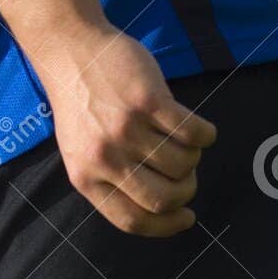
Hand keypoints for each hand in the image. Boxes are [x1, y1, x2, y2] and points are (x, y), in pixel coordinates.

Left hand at [31, 24, 217, 236]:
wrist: (71, 52)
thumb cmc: (82, 105)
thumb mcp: (82, 152)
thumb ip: (111, 180)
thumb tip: (162, 210)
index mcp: (85, 178)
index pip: (132, 221)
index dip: (167, 226)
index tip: (186, 218)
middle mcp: (104, 158)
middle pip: (163, 199)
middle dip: (186, 192)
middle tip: (187, 177)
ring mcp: (125, 129)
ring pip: (183, 164)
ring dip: (193, 158)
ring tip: (182, 142)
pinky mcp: (147, 100)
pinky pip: (193, 132)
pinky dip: (206, 134)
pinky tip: (200, 129)